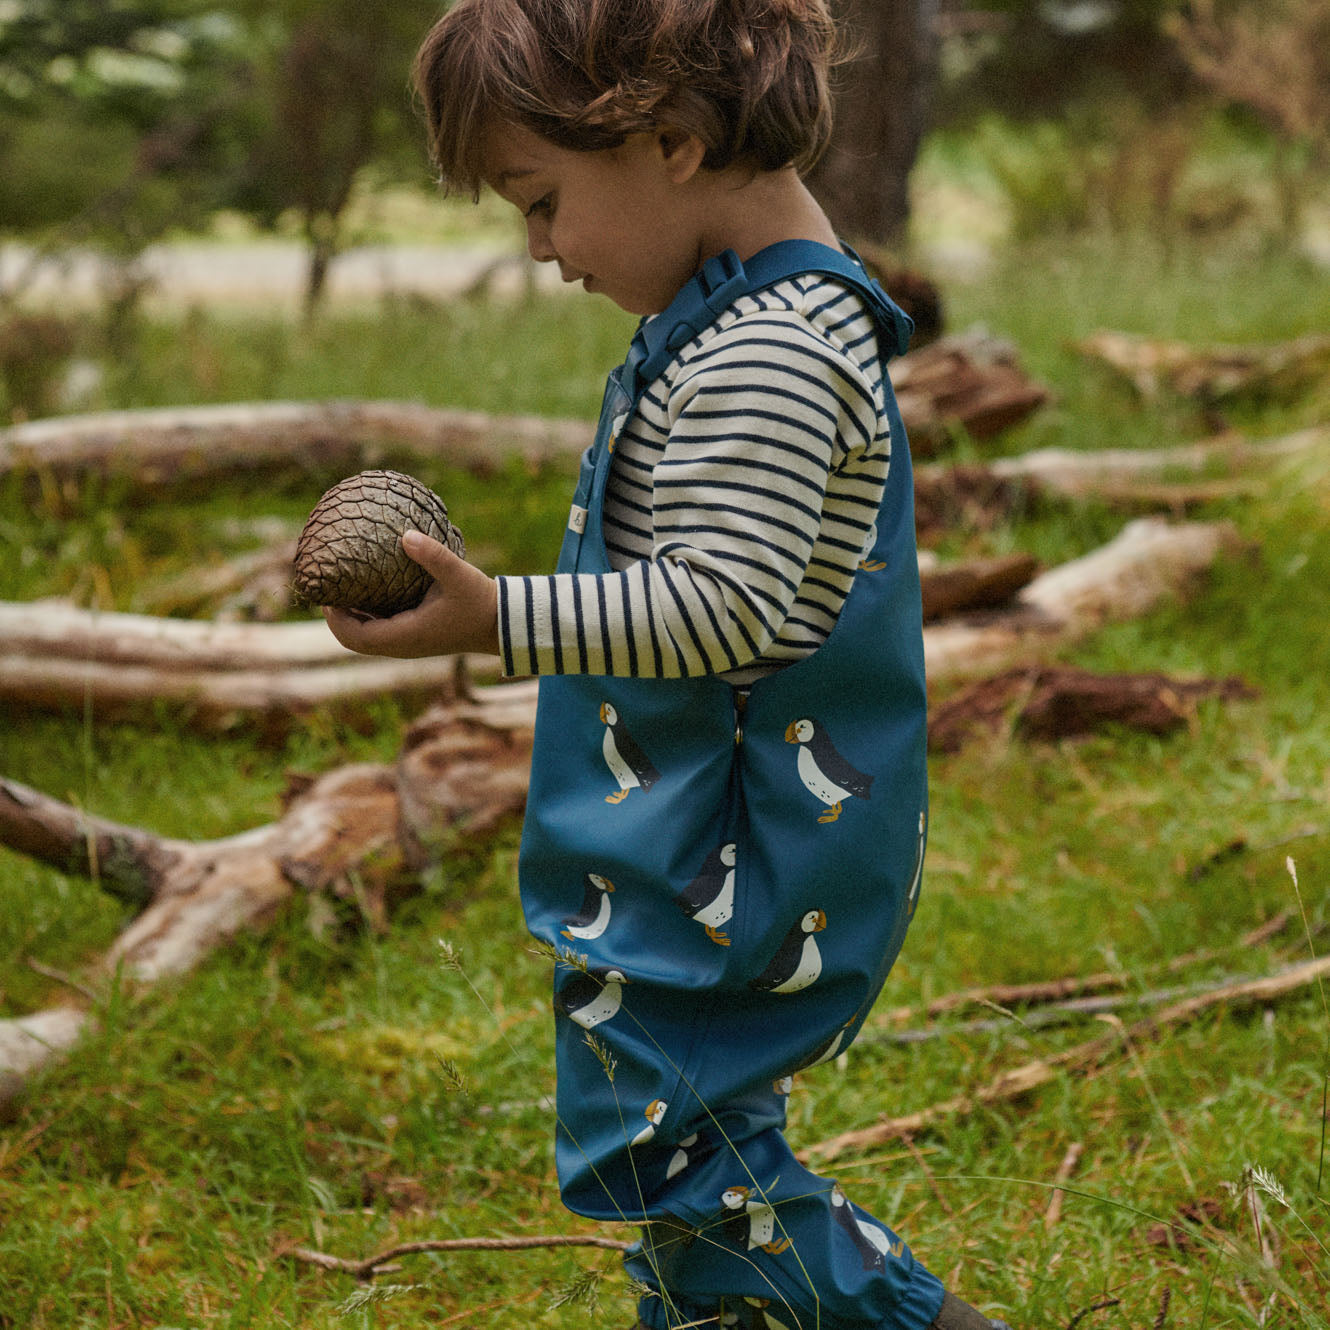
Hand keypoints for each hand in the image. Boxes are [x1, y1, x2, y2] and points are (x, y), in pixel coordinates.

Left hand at [323, 529, 499, 658]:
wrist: (503, 624)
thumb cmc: (481, 602)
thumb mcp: (459, 575)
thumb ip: (433, 555)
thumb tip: (405, 534)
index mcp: (408, 635)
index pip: (356, 637)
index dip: (335, 618)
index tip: (326, 595)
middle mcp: (405, 645)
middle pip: (356, 640)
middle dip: (338, 619)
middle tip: (329, 590)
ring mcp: (411, 643)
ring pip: (368, 638)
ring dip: (353, 619)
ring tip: (343, 589)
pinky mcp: (418, 638)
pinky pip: (383, 633)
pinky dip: (369, 618)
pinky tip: (369, 594)